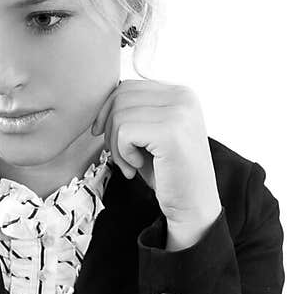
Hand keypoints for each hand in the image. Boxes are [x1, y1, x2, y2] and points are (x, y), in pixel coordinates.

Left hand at [91, 81, 221, 248]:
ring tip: (131, 165)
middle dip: (110, 129)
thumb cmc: (169, 173)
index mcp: (180, 93)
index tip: (105, 136)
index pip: (129, 87)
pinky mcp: (170, 132)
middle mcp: (183, 97)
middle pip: (121, 97)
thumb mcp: (151, 134)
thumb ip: (136, 112)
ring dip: (116, 145)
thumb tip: (101, 103)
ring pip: (119, 115)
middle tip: (121, 156)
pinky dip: (123, 154)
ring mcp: (179, 113)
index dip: (108, 111)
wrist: (193, 205)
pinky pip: (124, 132)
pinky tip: (138, 167)